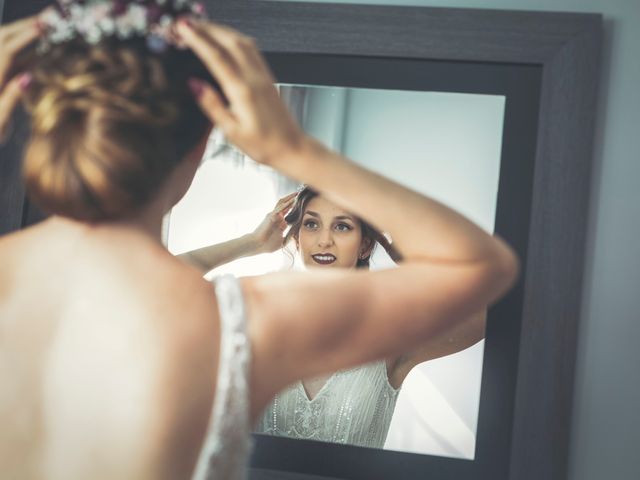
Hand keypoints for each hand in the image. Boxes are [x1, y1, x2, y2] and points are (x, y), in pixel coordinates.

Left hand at [0, 15, 40, 142]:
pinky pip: (6, 58)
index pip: (7, 50)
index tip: (42, 27)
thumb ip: (10, 99)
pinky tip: (33, 48)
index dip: (25, 36)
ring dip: (20, 32)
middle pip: (2, 38)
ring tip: (40, 26)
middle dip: (23, 26)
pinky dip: (19, 48)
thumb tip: (27, 77)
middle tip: (45, 19)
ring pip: (1, 43)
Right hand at [175, 19, 306, 165]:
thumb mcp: (231, 132)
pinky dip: (236, 37)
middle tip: (186, 22)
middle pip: (229, 41)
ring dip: (221, 29)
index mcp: (243, 91)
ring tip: (202, 25)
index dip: (198, 39)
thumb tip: (194, 84)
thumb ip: (212, 106)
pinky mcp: (268, 77)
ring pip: (242, 41)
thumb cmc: (263, 145)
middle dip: (206, 28)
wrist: (291, 148)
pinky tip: (227, 37)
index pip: (216, 57)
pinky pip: (252, 49)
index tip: (182, 28)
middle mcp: (255, 78)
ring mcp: (264, 75)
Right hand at [251, 192, 296, 253]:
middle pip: (286, 205)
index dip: (295, 207)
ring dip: (290, 198)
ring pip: (283, 203)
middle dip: (293, 199)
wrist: (257, 245)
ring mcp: (273, 215)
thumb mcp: (282, 241)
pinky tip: (293, 199)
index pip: (289, 212)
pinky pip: (279, 208)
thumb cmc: (267, 245)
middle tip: (302, 195)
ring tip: (298, 193)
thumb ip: (289, 238)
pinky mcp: (271, 216)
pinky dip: (286, 203)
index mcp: (280, 222)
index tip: (304, 203)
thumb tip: (297, 237)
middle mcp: (277, 217)